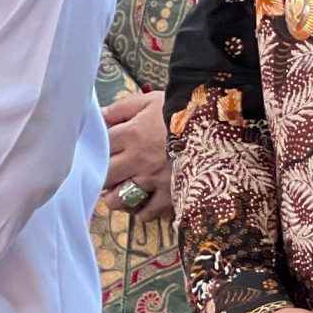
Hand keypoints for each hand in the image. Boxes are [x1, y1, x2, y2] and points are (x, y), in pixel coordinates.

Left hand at [99, 88, 171, 217]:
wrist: (217, 124)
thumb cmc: (183, 109)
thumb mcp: (151, 100)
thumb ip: (122, 108)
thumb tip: (99, 115)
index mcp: (130, 134)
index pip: (99, 147)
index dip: (95, 150)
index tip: (99, 152)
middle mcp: (137, 159)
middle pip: (104, 176)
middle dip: (101, 177)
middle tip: (107, 175)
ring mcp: (153, 179)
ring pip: (121, 198)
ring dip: (115, 197)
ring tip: (120, 192)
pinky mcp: (171, 193)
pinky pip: (148, 212)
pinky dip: (141, 211)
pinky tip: (142, 204)